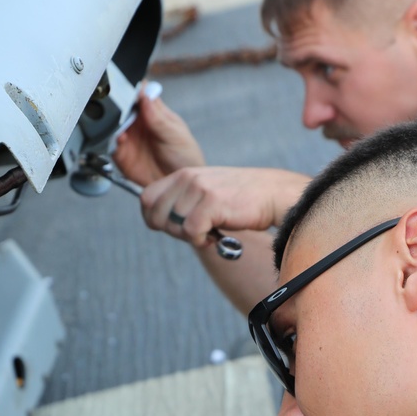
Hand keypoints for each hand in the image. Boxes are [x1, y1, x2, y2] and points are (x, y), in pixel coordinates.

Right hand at [113, 91, 204, 185]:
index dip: (132, 90)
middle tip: (122, 106)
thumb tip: (145, 95)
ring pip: (113, 125)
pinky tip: (121, 138)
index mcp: (153, 113)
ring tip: (122, 124)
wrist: (181, 185)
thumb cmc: (185, 157)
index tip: (130, 89)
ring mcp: (129, 139)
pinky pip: (111, 145)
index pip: (138, 94)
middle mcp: (138, 124)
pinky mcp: (122, 155)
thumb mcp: (175, 134)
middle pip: (121, 107)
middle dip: (118, 105)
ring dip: (113, 123)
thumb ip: (158, 117)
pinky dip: (112, 141)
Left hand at [140, 167, 305, 247]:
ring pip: (174, 226)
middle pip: (156, 215)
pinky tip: (214, 236)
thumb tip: (156, 220)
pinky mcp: (212, 202)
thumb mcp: (204, 191)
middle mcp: (187, 178)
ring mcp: (199, 189)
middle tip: (194, 232)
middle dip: (171, 231)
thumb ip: (180, 200)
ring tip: (209, 231)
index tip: (172, 227)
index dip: (154, 219)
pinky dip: (201, 241)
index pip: (145, 199)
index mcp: (182, 174)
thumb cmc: (239, 199)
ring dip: (190, 237)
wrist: (271, 194)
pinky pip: (191, 232)